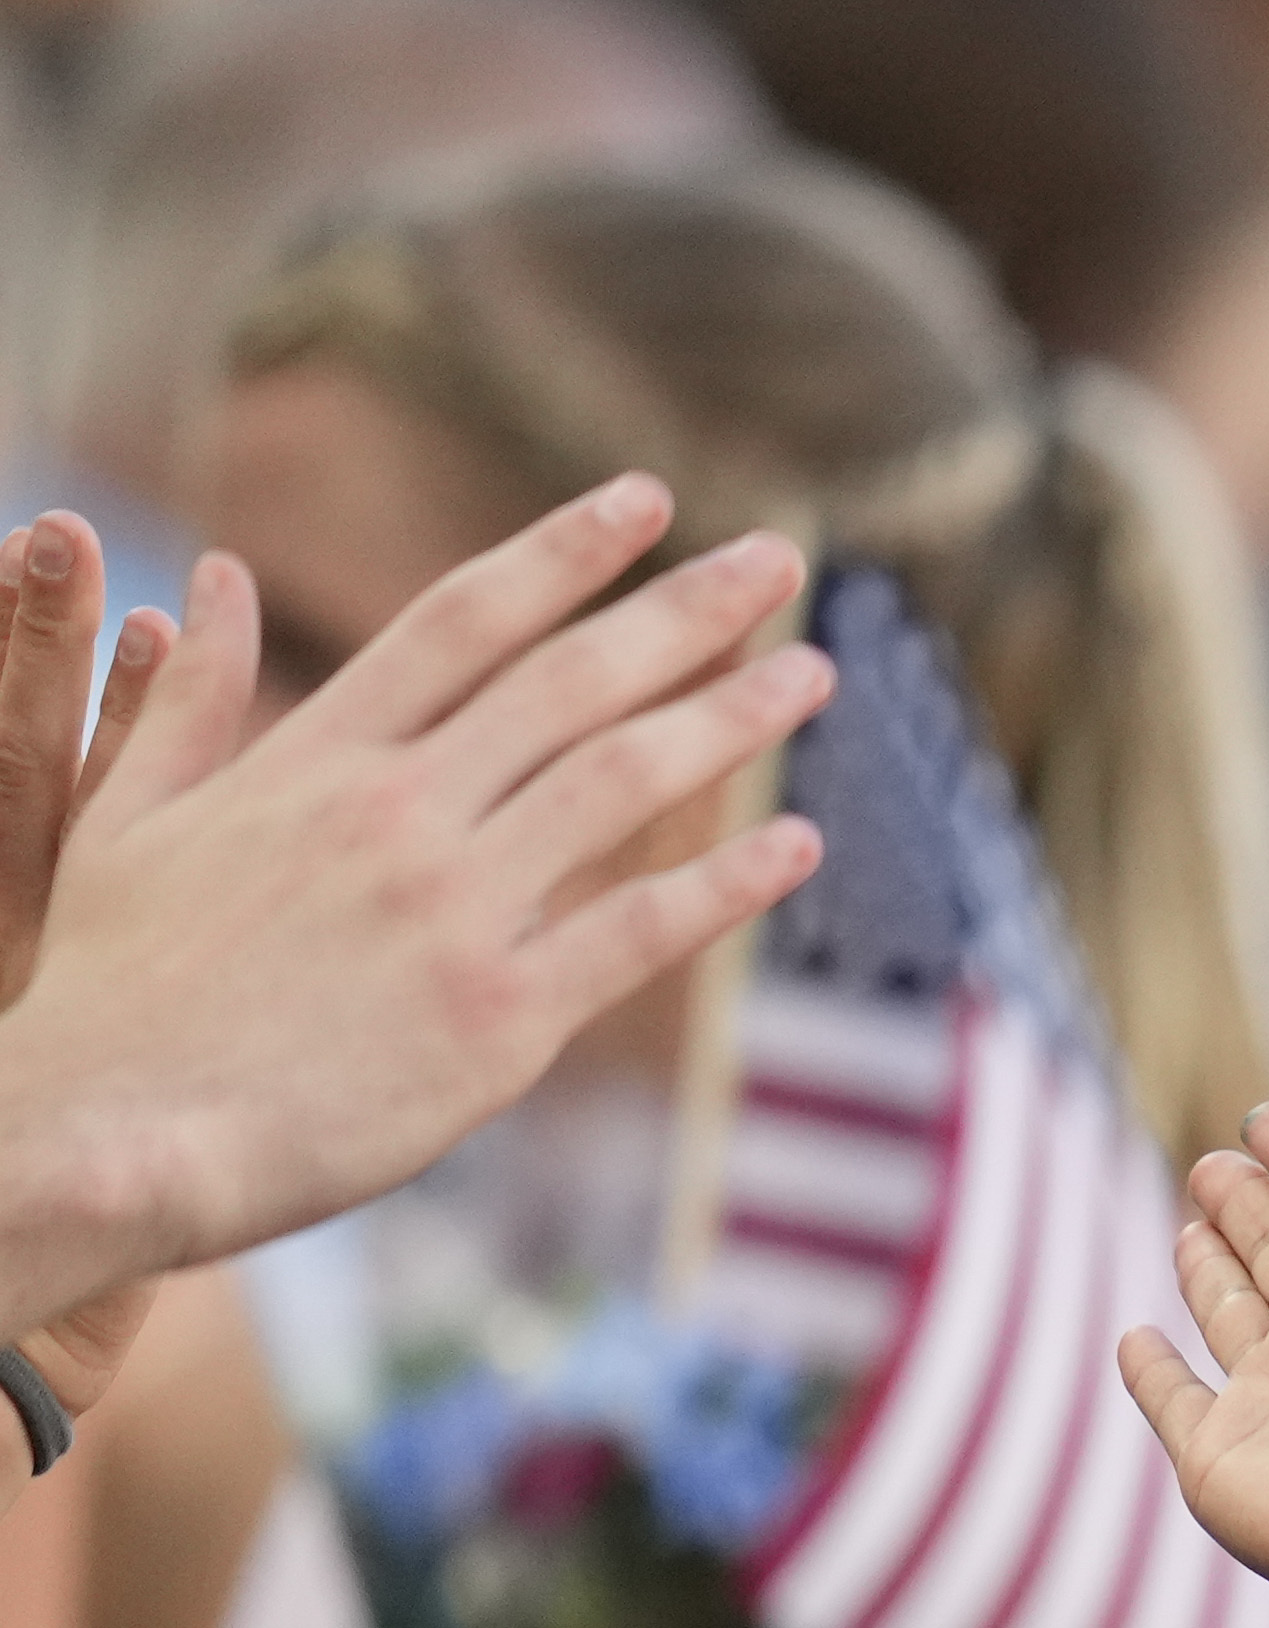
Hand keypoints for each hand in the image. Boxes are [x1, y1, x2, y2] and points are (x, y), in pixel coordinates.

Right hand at [0, 482, 834, 1342]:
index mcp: (312, 759)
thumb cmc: (105, 986)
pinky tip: (799, 843)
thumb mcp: (127, 815)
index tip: (649, 500)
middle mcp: (394, 813)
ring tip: (813, 671)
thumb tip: (214, 578)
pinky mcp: (497, 1017)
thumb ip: (189, 700)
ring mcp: (452, 910)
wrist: (97, 1128)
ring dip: (730, 719)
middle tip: (781, 560)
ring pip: (620, 782)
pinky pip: (639, 930)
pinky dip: (727, 881)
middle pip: (568, 682)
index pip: (462, 622)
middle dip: (684, 612)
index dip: (564, 552)